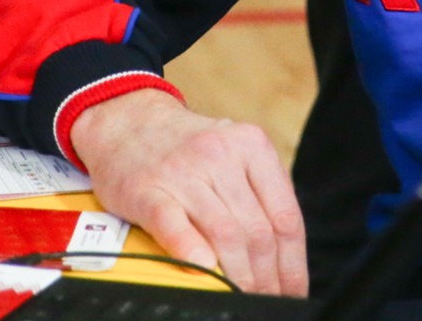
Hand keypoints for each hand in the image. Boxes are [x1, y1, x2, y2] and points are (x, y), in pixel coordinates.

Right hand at [71, 88, 305, 295]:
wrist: (128, 119)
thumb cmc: (186, 147)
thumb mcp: (233, 151)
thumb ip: (259, 191)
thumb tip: (286, 254)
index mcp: (252, 145)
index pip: (285, 216)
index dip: (293, 263)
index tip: (293, 291)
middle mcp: (221, 154)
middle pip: (257, 231)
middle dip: (267, 277)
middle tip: (267, 301)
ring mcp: (183, 172)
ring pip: (224, 233)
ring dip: (238, 276)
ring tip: (242, 298)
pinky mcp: (148, 189)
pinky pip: (174, 224)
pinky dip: (191, 250)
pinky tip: (204, 269)